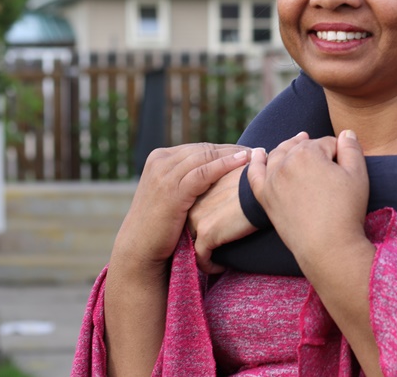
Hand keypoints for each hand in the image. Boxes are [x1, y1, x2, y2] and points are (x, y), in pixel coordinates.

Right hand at [111, 143, 250, 270]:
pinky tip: (243, 162)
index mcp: (160, 158)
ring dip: (233, 154)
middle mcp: (160, 161)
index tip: (247, 151)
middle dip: (232, 149)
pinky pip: (204, 172)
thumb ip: (185, 177)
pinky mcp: (172, 190)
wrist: (139, 247)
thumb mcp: (170, 193)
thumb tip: (213, 170)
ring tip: (256, 154)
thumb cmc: (160, 224)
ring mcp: (165, 174)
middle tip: (257, 150)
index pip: (199, 148)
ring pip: (206, 157)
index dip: (225, 149)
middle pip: (204, 150)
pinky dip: (225, 164)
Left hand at [188, 160, 258, 273]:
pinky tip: (222, 267)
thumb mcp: (239, 178)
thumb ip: (230, 185)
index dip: (205, 223)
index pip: (196, 212)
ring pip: (194, 243)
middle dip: (202, 239)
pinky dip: (210, 265)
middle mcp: (195, 203)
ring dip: (205, 253)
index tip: (219, 232)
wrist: (263, 188)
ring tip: (219, 259)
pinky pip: (202, 257)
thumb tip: (240, 190)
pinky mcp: (206, 233)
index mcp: (201, 189)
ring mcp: (198, 218)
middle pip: (190, 228)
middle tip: (217, 248)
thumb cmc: (258, 181)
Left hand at [248, 130, 369, 264]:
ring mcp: (272, 180)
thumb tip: (346, 133)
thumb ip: (352, 148)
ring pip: (279, 155)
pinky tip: (258, 154)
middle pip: (302, 146)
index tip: (345, 171)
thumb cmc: (345, 210)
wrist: (327, 247)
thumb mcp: (358, 174)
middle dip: (316, 151)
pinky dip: (256, 162)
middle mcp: (285, 162)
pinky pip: (254, 173)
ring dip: (289, 150)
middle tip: (330, 168)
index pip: (327, 143)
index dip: (340, 154)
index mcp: (308, 152)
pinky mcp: (264, 197)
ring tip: (300, 151)